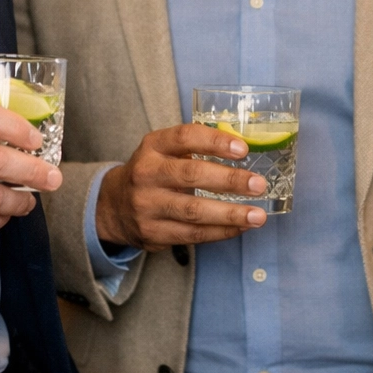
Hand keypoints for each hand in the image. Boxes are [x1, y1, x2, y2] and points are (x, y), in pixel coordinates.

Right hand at [95, 124, 268, 249]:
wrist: (114, 206)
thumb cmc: (153, 172)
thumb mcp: (163, 150)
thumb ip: (196, 147)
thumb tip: (243, 149)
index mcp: (153, 147)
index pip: (184, 137)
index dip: (215, 142)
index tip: (243, 149)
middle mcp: (146, 174)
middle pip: (191, 175)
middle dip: (230, 181)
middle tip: (258, 185)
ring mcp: (147, 206)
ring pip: (193, 212)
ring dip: (230, 214)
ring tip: (257, 215)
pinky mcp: (152, 233)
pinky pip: (192, 235)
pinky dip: (220, 232)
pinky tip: (240, 227)